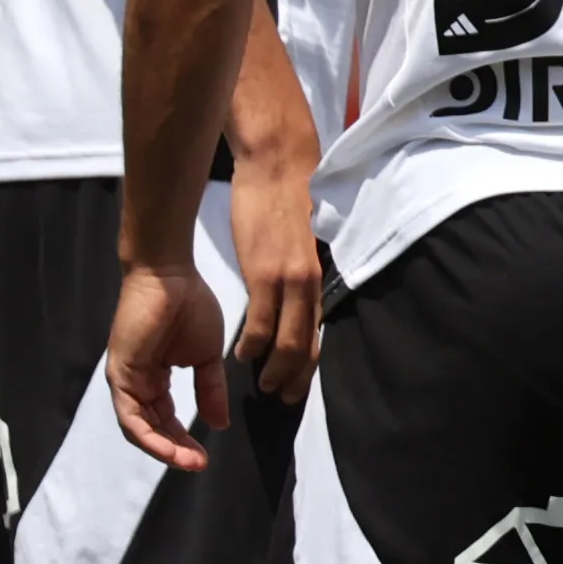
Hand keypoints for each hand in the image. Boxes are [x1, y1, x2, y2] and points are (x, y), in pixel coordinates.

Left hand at [109, 258, 227, 469]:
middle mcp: (137, 384)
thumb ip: (210, 390)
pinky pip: (130, 416)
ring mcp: (126, 380)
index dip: (184, 441)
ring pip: (138, 429)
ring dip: (163, 449)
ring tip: (189, 461)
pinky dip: (148, 436)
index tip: (206, 457)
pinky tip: (169, 448)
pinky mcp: (120, 374)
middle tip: (199, 464)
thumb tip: (219, 424)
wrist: (171, 276)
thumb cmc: (189, 306)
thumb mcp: (206, 357)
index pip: (166, 420)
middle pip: (152, 429)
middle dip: (175, 450)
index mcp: (155, 379)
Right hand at [227, 141, 322, 401]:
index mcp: (318, 278)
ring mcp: (290, 280)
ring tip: (262, 384)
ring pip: (288, 340)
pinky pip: (261, 321)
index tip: (297, 384)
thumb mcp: (304, 245)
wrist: (280, 167)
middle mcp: (311, 285)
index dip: (308, 364)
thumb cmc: (290, 200)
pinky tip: (243, 355)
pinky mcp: (266, 272)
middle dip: (295, 377)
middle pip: (307, 345)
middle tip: (282, 397)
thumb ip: (302, 274)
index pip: (318, 332)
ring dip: (274, 368)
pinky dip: (253, 344)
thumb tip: (296, 298)